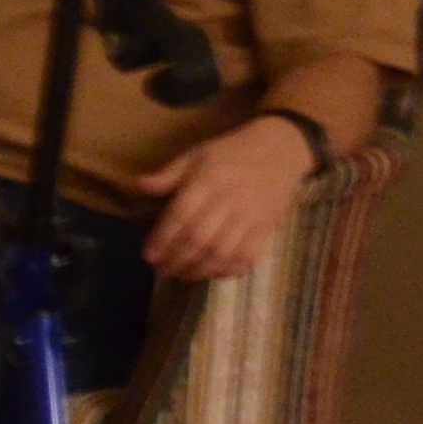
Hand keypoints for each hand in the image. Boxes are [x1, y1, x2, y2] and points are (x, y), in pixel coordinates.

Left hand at [133, 117, 309, 281]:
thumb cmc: (233, 151)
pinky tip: (214, 273)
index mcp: (209, 179)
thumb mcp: (198, 154)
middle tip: (163, 270)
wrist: (281, 148)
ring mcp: (251, 216)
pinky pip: (248, 257)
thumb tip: (141, 186)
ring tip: (183, 275)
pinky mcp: (268, 227)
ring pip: (221, 253)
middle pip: (199, 239)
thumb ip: (170, 173)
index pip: (181, 216)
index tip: (149, 255)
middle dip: (177, 260)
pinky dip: (229, 270)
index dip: (162, 239)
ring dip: (199, 270)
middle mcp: (230, 199)